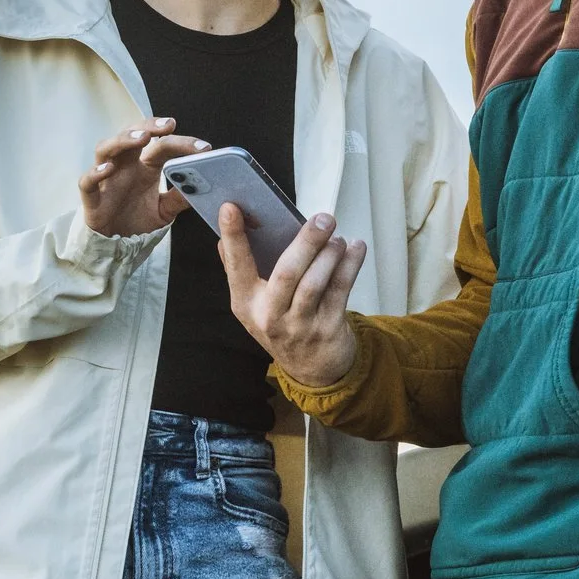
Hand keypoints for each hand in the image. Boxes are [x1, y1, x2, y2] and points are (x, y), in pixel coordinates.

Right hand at [79, 118, 206, 237]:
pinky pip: (87, 181)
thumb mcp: (165, 210)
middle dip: (149, 126)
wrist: (117, 245)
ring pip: (106, 149)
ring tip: (142, 137)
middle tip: (169, 125)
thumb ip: (179, 198)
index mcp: (146, 167)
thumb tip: (202, 186)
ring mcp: (107, 179)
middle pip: (132, 135)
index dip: (182, 143)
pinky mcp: (92, 197)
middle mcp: (126, 166)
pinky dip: (95, 173)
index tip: (203, 148)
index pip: (163, 146)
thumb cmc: (138, 220)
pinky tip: (108, 169)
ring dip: (123, 140)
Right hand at [216, 208, 365, 389]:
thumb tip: (223, 239)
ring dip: (329, 255)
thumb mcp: (254, 305)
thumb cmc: (281, 323)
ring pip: (314, 283)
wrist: (312, 370)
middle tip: (322, 219)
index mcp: (246, 303)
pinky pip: (340, 291)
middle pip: (286, 273)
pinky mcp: (327, 328)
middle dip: (305, 242)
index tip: (230, 208)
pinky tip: (355, 248)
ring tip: (336, 236)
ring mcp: (299, 325)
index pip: (236, 266)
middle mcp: (269, 315)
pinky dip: (350, 265)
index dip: (233, 237)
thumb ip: (240, 272)